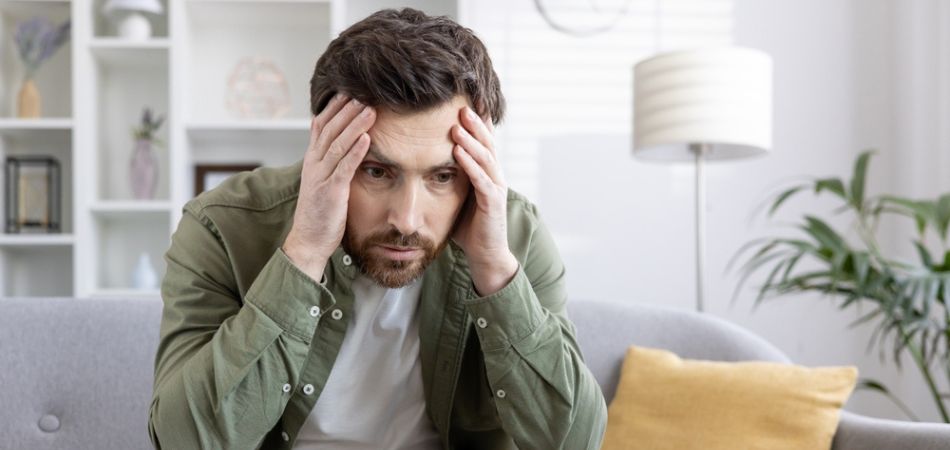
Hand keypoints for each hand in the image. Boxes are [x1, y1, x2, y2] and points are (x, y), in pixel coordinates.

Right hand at [282, 94, 375, 281]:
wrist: (308, 240)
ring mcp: (321, 177)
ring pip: (337, 144)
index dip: (335, 107)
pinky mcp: (330, 192)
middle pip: (330, 129)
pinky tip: (367, 138)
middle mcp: (314, 164)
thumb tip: (347, 143)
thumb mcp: (323, 181)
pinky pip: (344, 167)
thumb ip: (332, 162)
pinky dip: (355, 151)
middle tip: (364, 92)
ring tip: (371, 109)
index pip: (321, 125)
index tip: (351, 90)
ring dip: (355, 125)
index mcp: (312, 160)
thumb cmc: (320, 212)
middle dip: (347, 109)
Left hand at [451, 106, 517, 295]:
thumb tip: (424, 159)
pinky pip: (482, 180)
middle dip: (474, 122)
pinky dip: (471, 164)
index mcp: (486, 172)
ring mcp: (496, 188)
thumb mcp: (457, 195)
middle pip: (487, 142)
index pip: (482, 140)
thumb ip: (449, 176)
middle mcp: (495, 176)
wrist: (485, 255)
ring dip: (472, 139)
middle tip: (461, 103)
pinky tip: (459, 153)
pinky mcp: (493, 203)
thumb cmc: (469, 226)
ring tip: (458, 123)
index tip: (464, 100)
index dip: (476, 120)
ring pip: (486, 157)